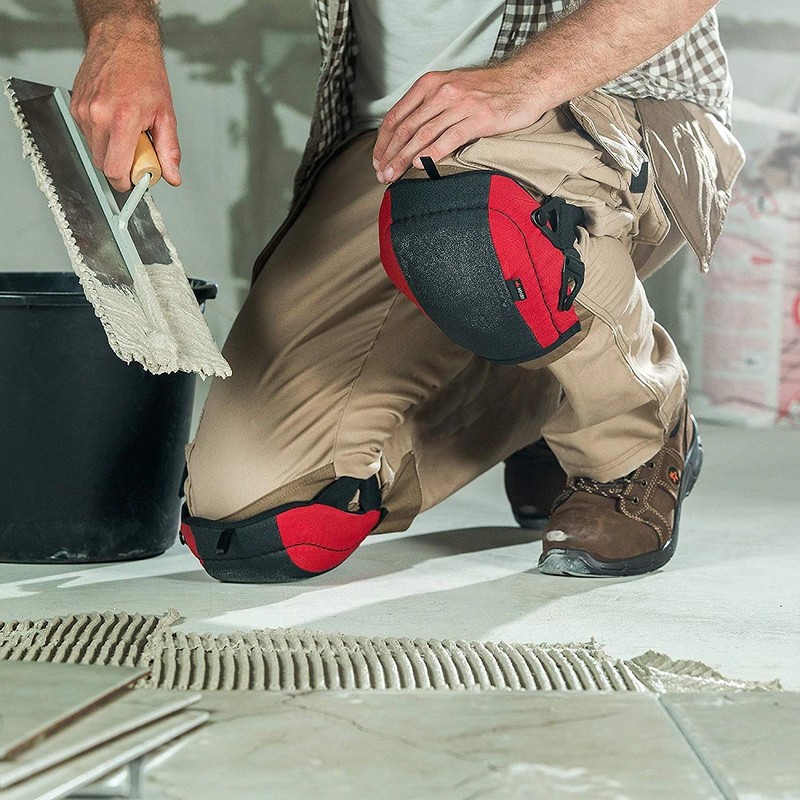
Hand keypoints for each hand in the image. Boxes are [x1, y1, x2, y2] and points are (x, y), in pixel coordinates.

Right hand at [70, 19, 180, 190]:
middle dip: (119, 166)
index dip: (125, 182)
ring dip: (110, 149)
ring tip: (126, 130)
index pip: (115, 170)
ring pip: (94, 150)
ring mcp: (83, 111)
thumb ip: (168, 151)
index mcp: (123, 120)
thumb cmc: (145, 73)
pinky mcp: (75, 106)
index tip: (133, 181)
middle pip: (103, 164)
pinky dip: (101, 134)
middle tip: (135, 152)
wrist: (123, 41)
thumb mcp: (166, 115)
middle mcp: (98, 116)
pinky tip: (113, 118)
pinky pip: (87, 134)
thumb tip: (172, 177)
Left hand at [372, 63, 549, 183]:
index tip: (377, 160)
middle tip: (381, 174)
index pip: (396, 116)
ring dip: (404, 159)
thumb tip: (408, 135)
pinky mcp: (478, 118)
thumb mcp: (452, 89)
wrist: (525, 81)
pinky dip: (431, 154)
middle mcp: (441, 92)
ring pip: (422, 136)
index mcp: (430, 84)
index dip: (383, 141)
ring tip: (393, 176)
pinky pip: (448, 139)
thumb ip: (430, 108)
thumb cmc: (489, 90)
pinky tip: (420, 166)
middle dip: (389, 155)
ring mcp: (459, 105)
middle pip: (405, 128)